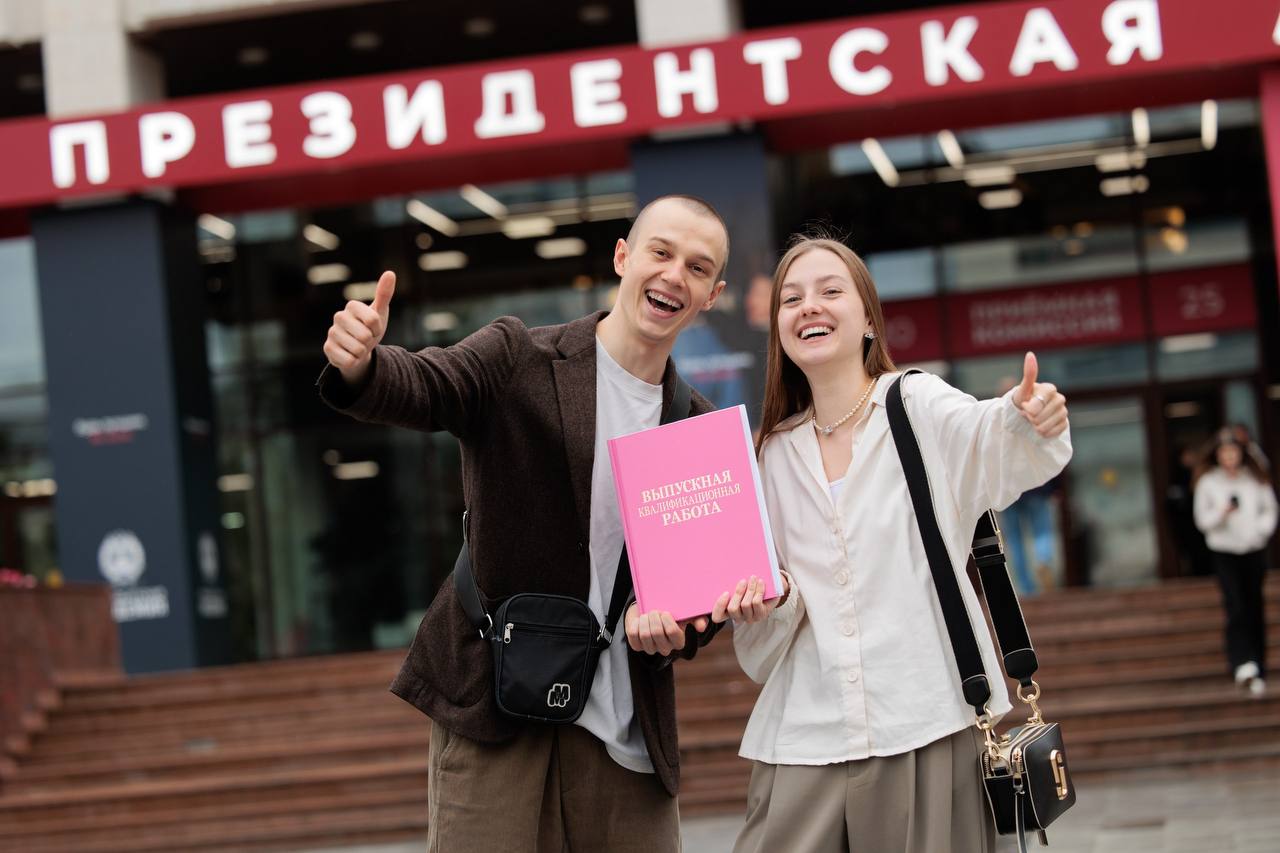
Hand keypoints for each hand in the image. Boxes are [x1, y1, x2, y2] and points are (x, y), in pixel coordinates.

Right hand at [323, 270, 394, 385]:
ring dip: (362, 352)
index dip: (378, 328)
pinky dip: (354, 361)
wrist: (358, 349)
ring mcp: (331, 333)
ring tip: (358, 346)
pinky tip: (350, 355)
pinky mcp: (328, 349)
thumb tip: (390, 273)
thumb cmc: (370, 328)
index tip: (374, 328)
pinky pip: (349, 360)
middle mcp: (338, 317)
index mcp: (352, 306)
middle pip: (365, 336)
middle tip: (365, 339)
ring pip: (358, 349)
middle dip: (370, 341)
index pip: (373, 320)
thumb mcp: (380, 312)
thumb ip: (384, 294)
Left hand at [625, 605, 703, 654]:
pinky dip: (635, 624)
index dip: (667, 620)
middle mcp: (665, 648)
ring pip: (645, 634)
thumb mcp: (685, 613)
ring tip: (647, 614)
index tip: (665, 612)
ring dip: (645, 620)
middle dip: (654, 617)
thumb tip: (701, 627)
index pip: (673, 632)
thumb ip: (697, 618)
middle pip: (657, 633)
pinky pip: (634, 635)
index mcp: (678, 641)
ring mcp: (650, 648)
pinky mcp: (637, 646)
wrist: (650, 610)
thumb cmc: (670, 612)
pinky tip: (639, 620)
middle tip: (654, 611)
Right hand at [712, 574, 786, 623]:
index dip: (719, 606)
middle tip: (743, 580)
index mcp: (728, 612)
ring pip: (745, 604)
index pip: (717, 616)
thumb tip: (725, 571)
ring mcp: (749, 618)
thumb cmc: (749, 588)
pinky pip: (756, 602)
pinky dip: (758, 590)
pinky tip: (760, 582)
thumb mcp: (738, 586)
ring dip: (750, 589)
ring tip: (753, 578)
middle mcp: (738, 617)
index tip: (725, 592)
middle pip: (732, 608)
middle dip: (738, 593)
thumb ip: (730, 584)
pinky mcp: (760, 615)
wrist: (770, 592)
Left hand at [1011, 352, 1067, 437]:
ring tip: (1033, 421)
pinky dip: (1043, 433)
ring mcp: (1063, 412)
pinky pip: (1053, 432)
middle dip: (1030, 418)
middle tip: (1027, 415)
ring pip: (1046, 425)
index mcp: (1050, 389)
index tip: (1024, 407)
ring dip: (1035, 426)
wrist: (1025, 415)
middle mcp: (1059, 399)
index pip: (1039, 402)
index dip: (1029, 408)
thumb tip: (1030, 354)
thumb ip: (1029, 374)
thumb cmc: (1023, 400)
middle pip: (1041, 416)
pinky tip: (1040, 428)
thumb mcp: (1023, 389)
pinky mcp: (1064, 424)